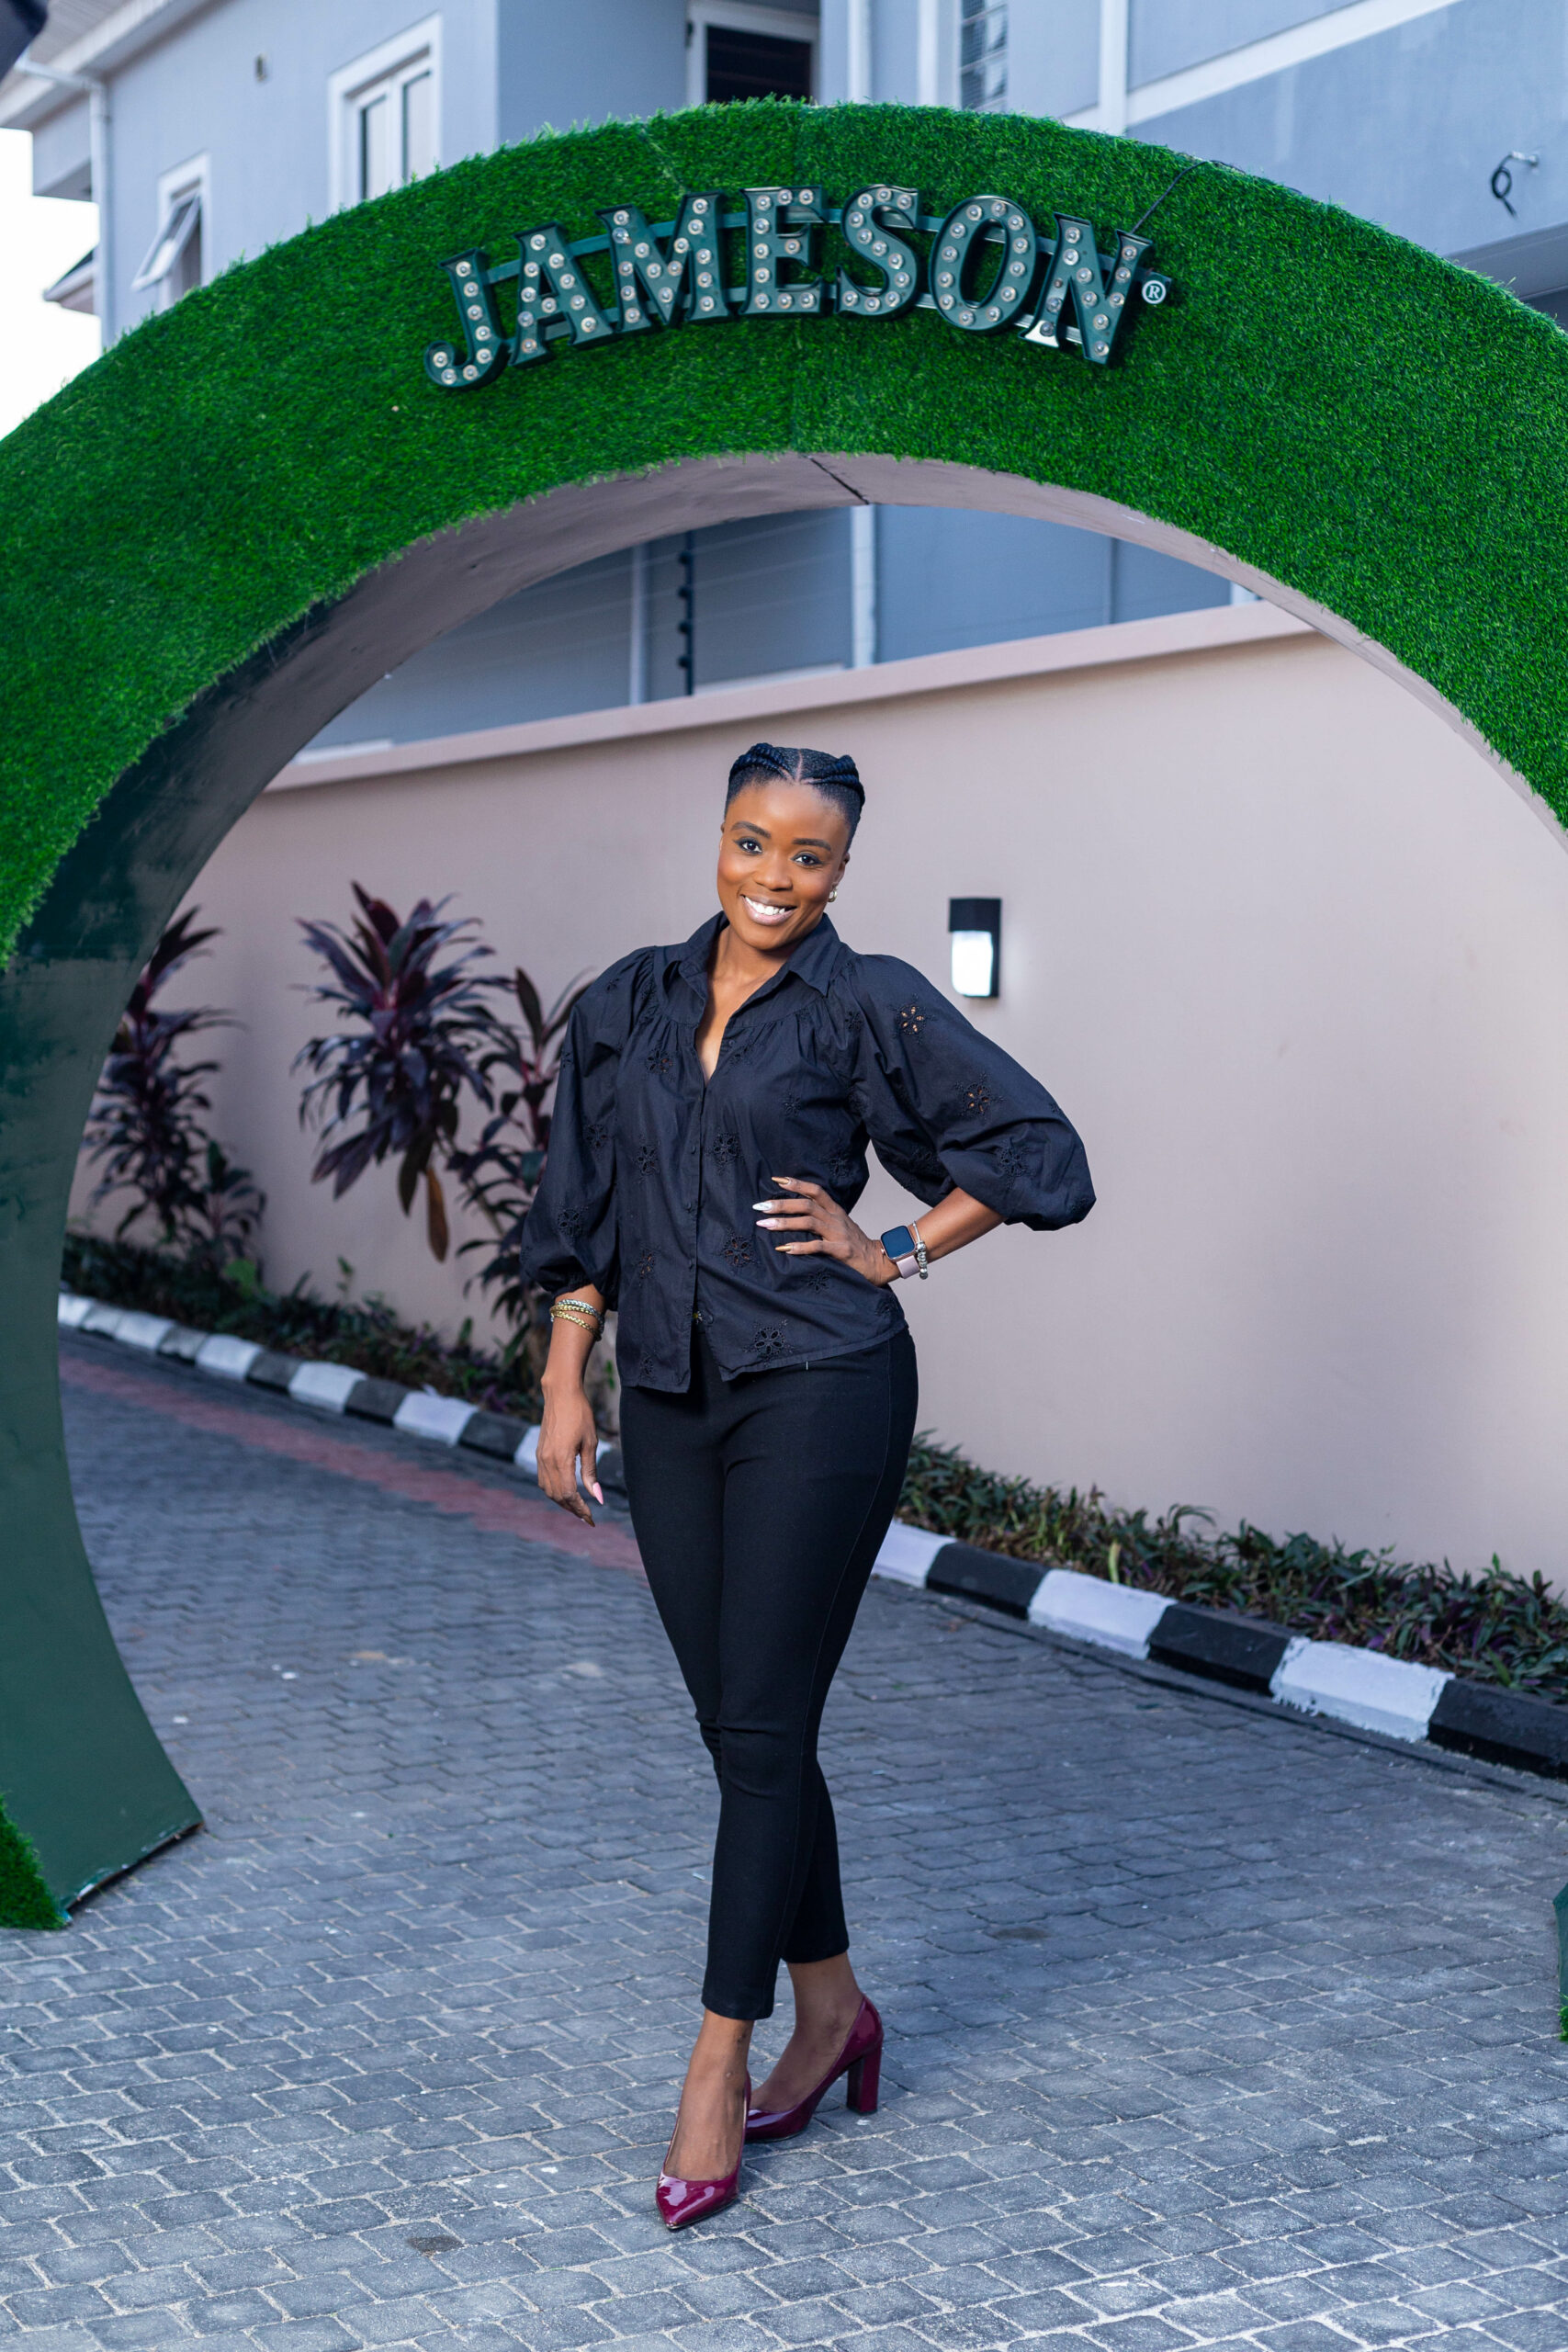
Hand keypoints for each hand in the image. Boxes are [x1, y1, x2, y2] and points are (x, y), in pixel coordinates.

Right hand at [536, 1381, 603, 1521]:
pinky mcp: (539, 1452)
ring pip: (548, 1490)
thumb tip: (597, 1497)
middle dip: (572, 1509)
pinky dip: (553, 1490)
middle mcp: (546, 1461)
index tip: (591, 1518)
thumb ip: (591, 1472)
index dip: (580, 1509)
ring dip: (561, 1501)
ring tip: (577, 1506)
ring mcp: (540, 1457)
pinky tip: (565, 1490)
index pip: (568, 1495)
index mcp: (560, 1460)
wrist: (561, 1394)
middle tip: (586, 1516)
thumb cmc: (580, 1415)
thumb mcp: (590, 1443)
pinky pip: (543, 1479)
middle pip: (556, 1496)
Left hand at [754, 1177, 893, 1285]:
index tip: (776, 1180)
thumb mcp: (839, 1225)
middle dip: (782, 1204)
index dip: (796, 1183)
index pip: (815, 1190)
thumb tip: (794, 1212)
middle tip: (761, 1206)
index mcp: (835, 1210)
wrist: (877, 1261)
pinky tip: (784, 1249)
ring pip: (809, 1222)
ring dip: (785, 1223)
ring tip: (765, 1225)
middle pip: (807, 1204)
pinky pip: (818, 1246)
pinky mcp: (841, 1250)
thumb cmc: (853, 1244)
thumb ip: (821, 1217)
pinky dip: (800, 1247)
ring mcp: (839, 1234)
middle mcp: (836, 1218)